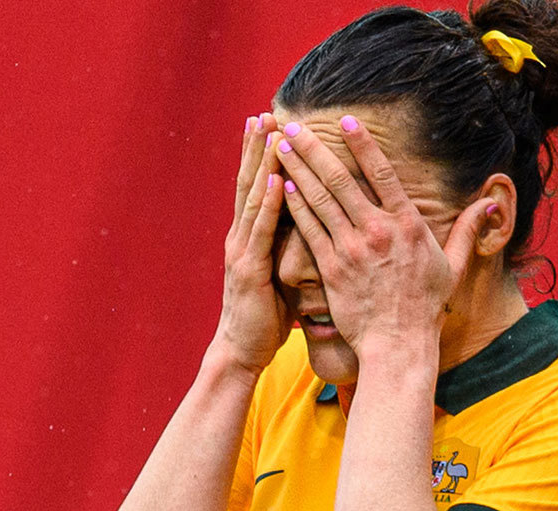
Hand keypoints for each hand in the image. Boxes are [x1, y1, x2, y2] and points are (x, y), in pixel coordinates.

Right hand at [212, 113, 292, 372]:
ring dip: (260, 161)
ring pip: (252, 197)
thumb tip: (316, 227)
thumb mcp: (282, 274)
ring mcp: (241, 250)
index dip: (261, 155)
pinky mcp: (248, 269)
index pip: (256, 187)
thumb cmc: (267, 316)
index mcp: (250, 237)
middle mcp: (241, 236)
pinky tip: (273, 177)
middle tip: (265, 112)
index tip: (272, 124)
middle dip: (257, 147)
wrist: (243, 351)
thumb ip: (292, 248)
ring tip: (268, 131)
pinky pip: (260, 229)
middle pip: (249, 182)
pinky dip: (267, 200)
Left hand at [273, 115, 494, 357]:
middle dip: (313, 149)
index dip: (362, 144)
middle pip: (340, 179)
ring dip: (298, 169)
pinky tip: (282, 185)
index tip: (344, 121)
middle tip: (292, 126)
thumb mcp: (453, 265)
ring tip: (281, 147)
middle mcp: (378, 230)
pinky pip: (309, 229)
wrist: (398, 344)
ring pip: (319, 199)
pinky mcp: (332, 269)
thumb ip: (467, 229)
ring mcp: (352, 248)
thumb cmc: (425, 306)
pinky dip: (295, 205)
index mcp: (408, 224)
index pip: (382, 172)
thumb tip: (490, 203)